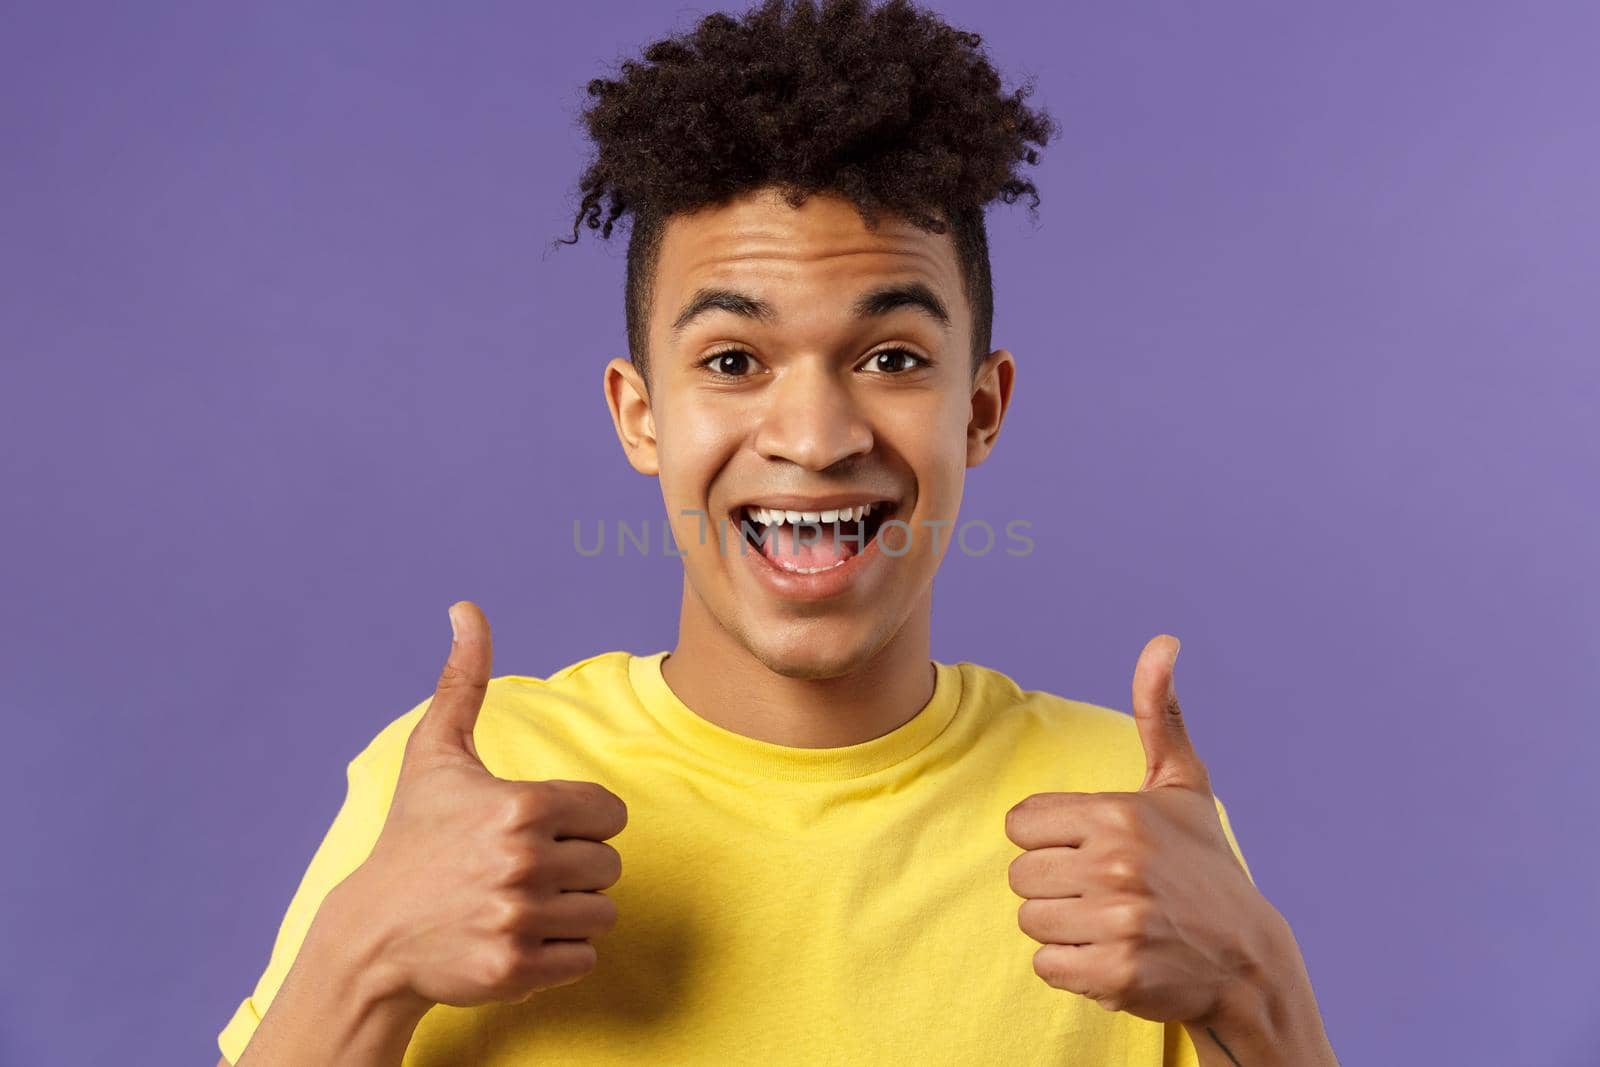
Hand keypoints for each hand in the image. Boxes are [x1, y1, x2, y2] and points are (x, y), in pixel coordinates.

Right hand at [339, 600, 627, 1009]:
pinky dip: (560, 956)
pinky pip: (585, 959)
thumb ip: (463, 679)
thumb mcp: (434, 754)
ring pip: (602, 914)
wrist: (373, 935)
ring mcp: (519, 918)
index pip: (611, 815)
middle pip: (609, 865)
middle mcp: (524, 861)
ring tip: (521, 904)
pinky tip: (518, 937)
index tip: (540, 830)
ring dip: (571, 913)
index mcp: (522, 805)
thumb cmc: (413, 836)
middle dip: (575, 869)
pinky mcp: (516, 970)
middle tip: (524, 872)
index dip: (582, 823)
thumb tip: (466, 608)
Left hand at [1004, 635, 1279, 1022]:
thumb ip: (1159, 715)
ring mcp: (1118, 922)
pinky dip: (1071, 967)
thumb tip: (1163, 642)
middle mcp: (1117, 865)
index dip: (1049, 840)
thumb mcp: (1184, 787)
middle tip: (1103, 891)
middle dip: (1054, 886)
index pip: (1021, 824)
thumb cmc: (1204, 867)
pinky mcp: (1117, 974)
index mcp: (1119, 815)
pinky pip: (1045, 965)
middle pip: (1020, 876)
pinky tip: (1112, 954)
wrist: (1248, 962)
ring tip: (1110, 922)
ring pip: (1030, 920)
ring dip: (1062, 927)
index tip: (1089, 849)